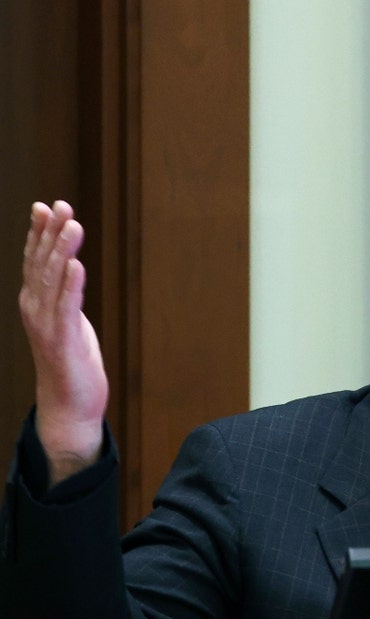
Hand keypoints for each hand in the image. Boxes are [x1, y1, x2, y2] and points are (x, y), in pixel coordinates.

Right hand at [19, 201, 108, 486]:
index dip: (39, 233)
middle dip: (51, 232)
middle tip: (61, 205)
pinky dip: (71, 284)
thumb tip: (68, 267)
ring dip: (62, 250)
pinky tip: (76, 264)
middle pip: (42, 263)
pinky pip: (66, 307)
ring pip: (53, 280)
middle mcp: (35, 309)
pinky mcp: (62, 341)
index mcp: (36, 303)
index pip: (35, 261)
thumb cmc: (72, 361)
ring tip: (72, 225)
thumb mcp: (68, 320)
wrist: (68, 404)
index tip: (46, 206)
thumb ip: (66, 295)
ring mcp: (46, 325)